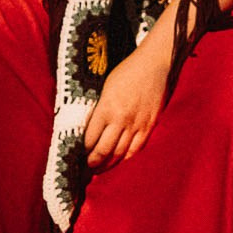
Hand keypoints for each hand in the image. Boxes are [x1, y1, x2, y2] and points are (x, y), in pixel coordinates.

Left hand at [82, 33, 171, 169]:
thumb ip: (99, 109)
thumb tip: (90, 128)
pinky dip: (126, 157)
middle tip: (86, 167)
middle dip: (93, 162)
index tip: (77, 154)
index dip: (83, 150)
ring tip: (100, 169)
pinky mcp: (149, 125)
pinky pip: (136, 148)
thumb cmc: (126, 72)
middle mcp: (121, 119)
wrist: (154, 64)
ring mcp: (137, 124)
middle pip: (103, 150)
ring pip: (120, 153)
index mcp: (106, 108)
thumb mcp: (105, 88)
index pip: (90, 138)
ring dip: (108, 164)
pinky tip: (119, 160)